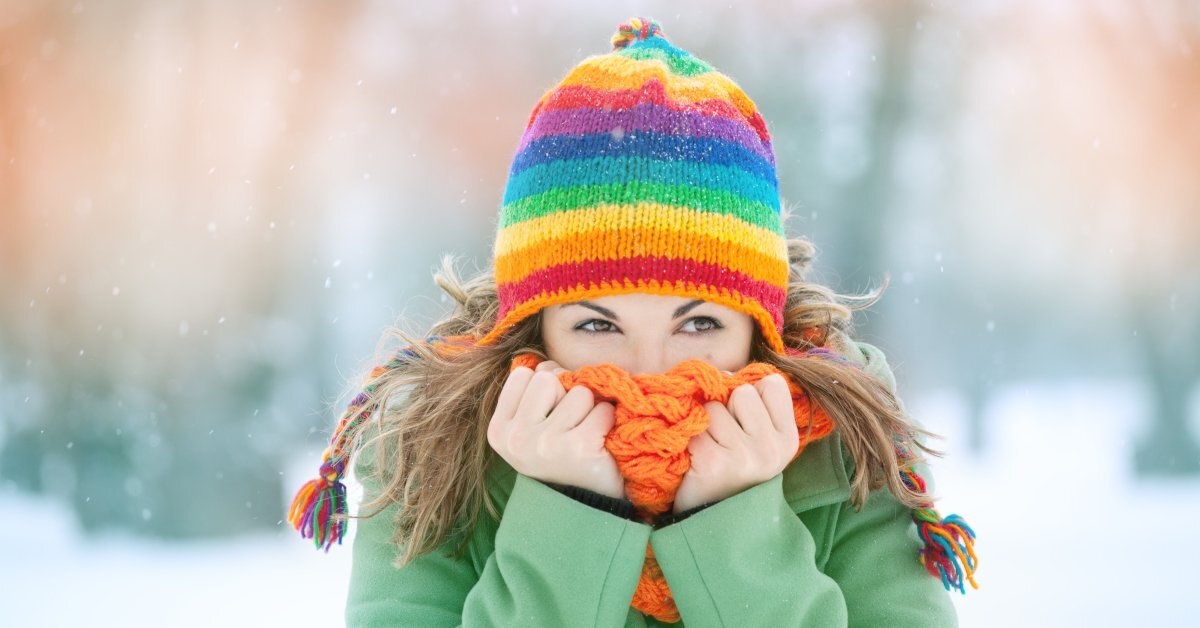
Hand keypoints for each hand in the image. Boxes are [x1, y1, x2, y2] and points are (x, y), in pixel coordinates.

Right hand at [486, 360, 625, 498]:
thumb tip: (541, 361)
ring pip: (578, 392)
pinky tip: (599, 440)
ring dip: (590, 408)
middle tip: (570, 423)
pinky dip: (607, 420)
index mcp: (499, 430)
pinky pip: (602, 409)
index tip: (551, 410)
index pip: (525, 375)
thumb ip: (529, 392)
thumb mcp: (529, 427)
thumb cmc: (559, 455)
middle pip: (549, 379)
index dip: (546, 384)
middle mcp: (517, 439)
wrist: (584, 505)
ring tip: (584, 432)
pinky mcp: (579, 448)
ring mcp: (546, 444)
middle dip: (566, 393)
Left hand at [672, 373, 799, 513]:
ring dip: (706, 424)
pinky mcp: (715, 461)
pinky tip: (698, 459)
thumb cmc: (734, 472)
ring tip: (711, 449)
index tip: (743, 417)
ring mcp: (745, 455)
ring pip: (715, 407)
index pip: (772, 383)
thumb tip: (726, 372)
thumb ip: (756, 408)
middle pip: (742, 392)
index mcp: (788, 439)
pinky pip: (696, 425)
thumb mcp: (760, 443)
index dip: (751, 392)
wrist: (714, 522)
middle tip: (725, 439)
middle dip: (727, 408)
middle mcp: (772, 447)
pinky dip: (690, 438)